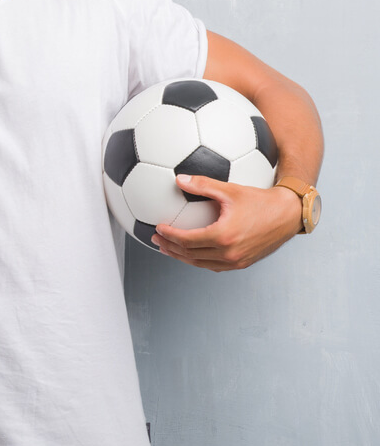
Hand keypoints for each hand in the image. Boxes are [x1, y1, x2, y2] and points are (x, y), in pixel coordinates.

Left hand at [151, 175, 301, 271]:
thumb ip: (203, 185)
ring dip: (182, 257)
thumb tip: (179, 179)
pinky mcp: (244, 263)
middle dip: (170, 248)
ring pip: (201, 263)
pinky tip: (192, 252)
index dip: (169, 235)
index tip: (158, 227)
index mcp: (223, 236)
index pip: (187, 240)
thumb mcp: (231, 189)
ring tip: (168, 248)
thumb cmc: (261, 200)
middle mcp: (229, 253)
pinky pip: (215, 266)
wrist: (289, 214)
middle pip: (190, 255)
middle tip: (156, 239)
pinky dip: (199, 260)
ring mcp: (237, 261)